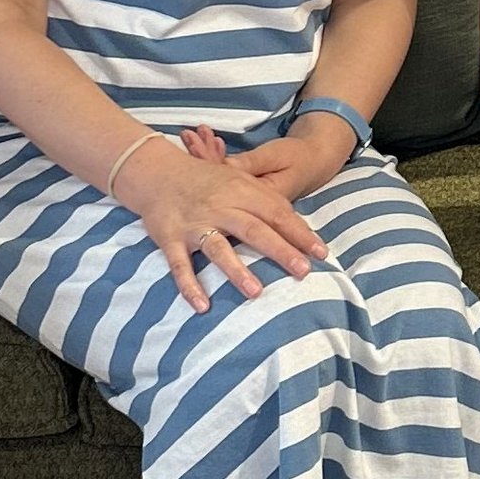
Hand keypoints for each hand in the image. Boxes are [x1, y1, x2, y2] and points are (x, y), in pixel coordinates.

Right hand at [120, 138, 326, 312]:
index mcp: (240, 191)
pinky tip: (202, 306)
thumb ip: (265, 201)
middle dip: (279, 250)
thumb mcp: (239, 180)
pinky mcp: (170, 238)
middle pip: (253, 229)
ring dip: (236, 270)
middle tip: (302, 271)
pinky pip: (179, 265)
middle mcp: (219, 207)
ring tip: (256, 292)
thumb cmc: (207, 181)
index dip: (299, 233)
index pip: (276, 212)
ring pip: (217, 248)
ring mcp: (194, 223)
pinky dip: (189, 285)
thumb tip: (298, 226)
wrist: (158, 172)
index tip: (321, 253)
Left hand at [183, 115, 354, 203]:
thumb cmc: (298, 157)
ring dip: (205, 153)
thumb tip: (222, 168)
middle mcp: (247, 200)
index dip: (208, 162)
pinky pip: (228, 171)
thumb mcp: (275, 157)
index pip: (225, 183)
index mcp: (256, 197)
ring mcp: (246, 194)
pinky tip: (207, 139)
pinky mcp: (247, 186)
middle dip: (201, 156)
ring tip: (191, 134)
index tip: (195, 144)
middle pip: (218, 181)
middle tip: (187, 135)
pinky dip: (216, 155)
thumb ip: (249, 164)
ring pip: (220, 175)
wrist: (315, 159)